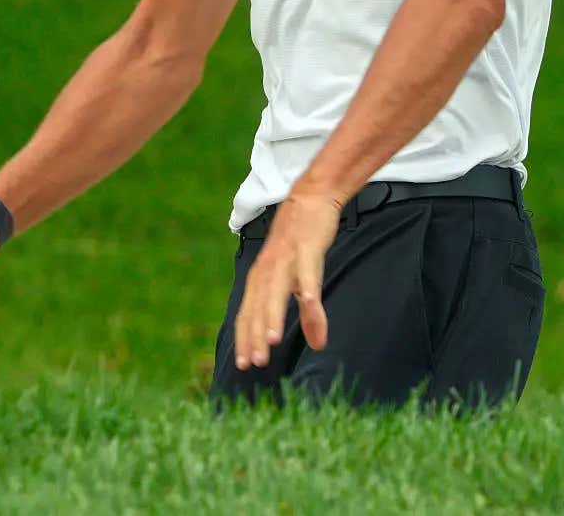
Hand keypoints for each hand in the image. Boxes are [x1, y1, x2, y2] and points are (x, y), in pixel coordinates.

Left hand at [231, 189, 339, 369]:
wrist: (310, 199)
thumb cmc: (301, 242)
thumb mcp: (303, 280)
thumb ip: (308, 313)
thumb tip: (318, 346)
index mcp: (261, 279)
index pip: (248, 314)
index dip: (245, 339)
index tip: (244, 365)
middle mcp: (267, 271)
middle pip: (258, 307)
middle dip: (255, 336)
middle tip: (254, 363)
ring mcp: (285, 259)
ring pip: (276, 292)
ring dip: (272, 317)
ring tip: (271, 342)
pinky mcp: (306, 248)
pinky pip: (306, 271)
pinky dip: (307, 287)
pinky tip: (310, 302)